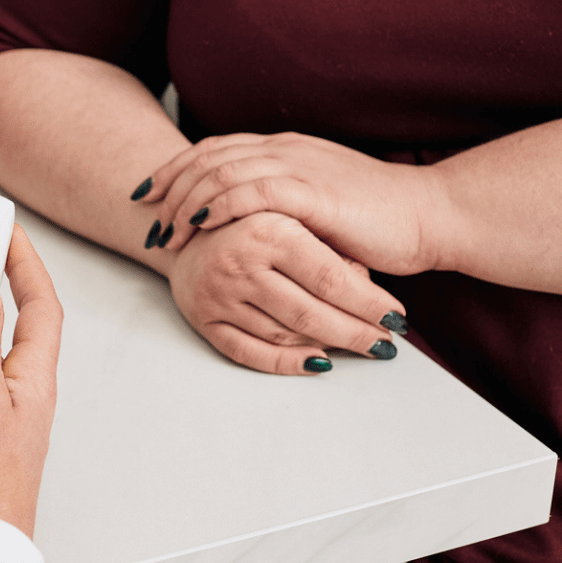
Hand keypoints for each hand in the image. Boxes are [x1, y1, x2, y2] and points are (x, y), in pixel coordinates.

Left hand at [135, 132, 443, 275]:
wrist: (430, 217)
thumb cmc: (377, 221)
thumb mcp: (315, 206)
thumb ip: (279, 205)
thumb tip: (239, 226)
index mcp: (284, 149)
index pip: (214, 150)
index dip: (174, 170)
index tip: (146, 195)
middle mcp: (285, 149)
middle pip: (207, 158)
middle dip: (168, 187)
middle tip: (146, 219)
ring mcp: (298, 165)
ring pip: (220, 172)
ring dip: (185, 202)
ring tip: (166, 233)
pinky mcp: (312, 190)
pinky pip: (250, 190)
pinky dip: (216, 205)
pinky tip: (197, 223)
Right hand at [166, 212, 405, 374]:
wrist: (183, 226)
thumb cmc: (250, 221)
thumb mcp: (291, 217)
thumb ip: (330, 251)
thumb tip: (373, 297)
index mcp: (266, 230)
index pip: (329, 279)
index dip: (368, 304)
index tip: (396, 317)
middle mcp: (239, 264)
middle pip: (310, 314)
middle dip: (356, 333)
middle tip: (386, 344)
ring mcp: (218, 295)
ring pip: (283, 336)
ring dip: (328, 346)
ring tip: (359, 348)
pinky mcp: (203, 319)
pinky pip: (249, 353)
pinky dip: (286, 363)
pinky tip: (318, 362)